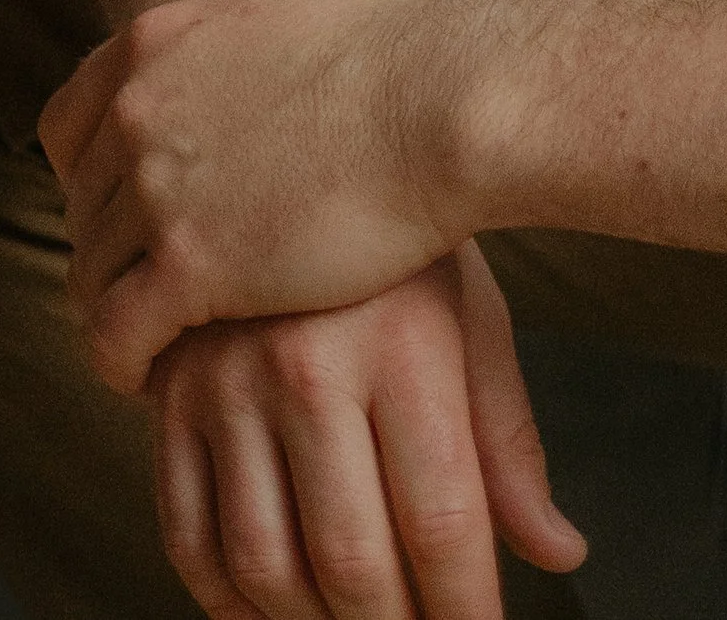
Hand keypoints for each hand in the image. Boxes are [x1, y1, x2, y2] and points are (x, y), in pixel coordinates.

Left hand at [43, 0, 478, 392]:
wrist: (454, 104)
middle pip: (82, 207)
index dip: (96, 172)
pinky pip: (115, 338)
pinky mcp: (190, 269)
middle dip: (115, 247)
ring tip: (164, 341)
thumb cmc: (408, 38)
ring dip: (118, 310)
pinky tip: (160, 376)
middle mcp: (138, 109)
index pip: (66, 123)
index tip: (141, 206)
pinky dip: (126, 365)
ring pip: (91, 277)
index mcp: (157, 40)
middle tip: (163, 284)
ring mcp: (159, 190)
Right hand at [151, 246, 585, 619]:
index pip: (441, 519)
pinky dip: (229, 600)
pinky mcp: (168, 399)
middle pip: (350, 559)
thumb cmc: (402, 253)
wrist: (292, 152)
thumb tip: (558, 551)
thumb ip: (508, 446)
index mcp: (400, 347)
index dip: (465, 608)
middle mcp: (307, 366)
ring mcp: (225, 384)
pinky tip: (275, 608)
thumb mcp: (472, 323)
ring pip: (263, 564)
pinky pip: (188, 537)